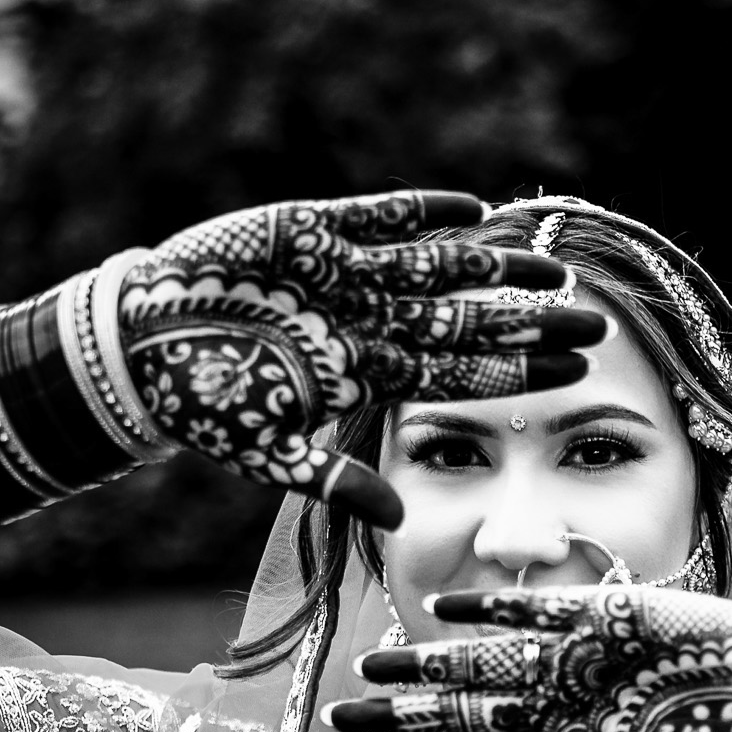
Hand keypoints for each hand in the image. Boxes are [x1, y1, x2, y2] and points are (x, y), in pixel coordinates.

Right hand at [117, 190, 600, 528]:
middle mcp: (368, 321)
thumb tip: (398, 522)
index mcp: (367, 373)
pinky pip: (379, 216)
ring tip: (551, 263)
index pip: (463, 374)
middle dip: (529, 321)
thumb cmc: (204, 405)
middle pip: (468, 321)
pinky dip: (423, 212)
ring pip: (437, 266)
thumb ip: (335, 482)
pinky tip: (473, 209)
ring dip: (493, 265)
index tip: (578, 372)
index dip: (519, 371)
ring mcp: (344, 274)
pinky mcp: (310, 228)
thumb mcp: (272, 453)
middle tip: (594, 319)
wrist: (137, 346)